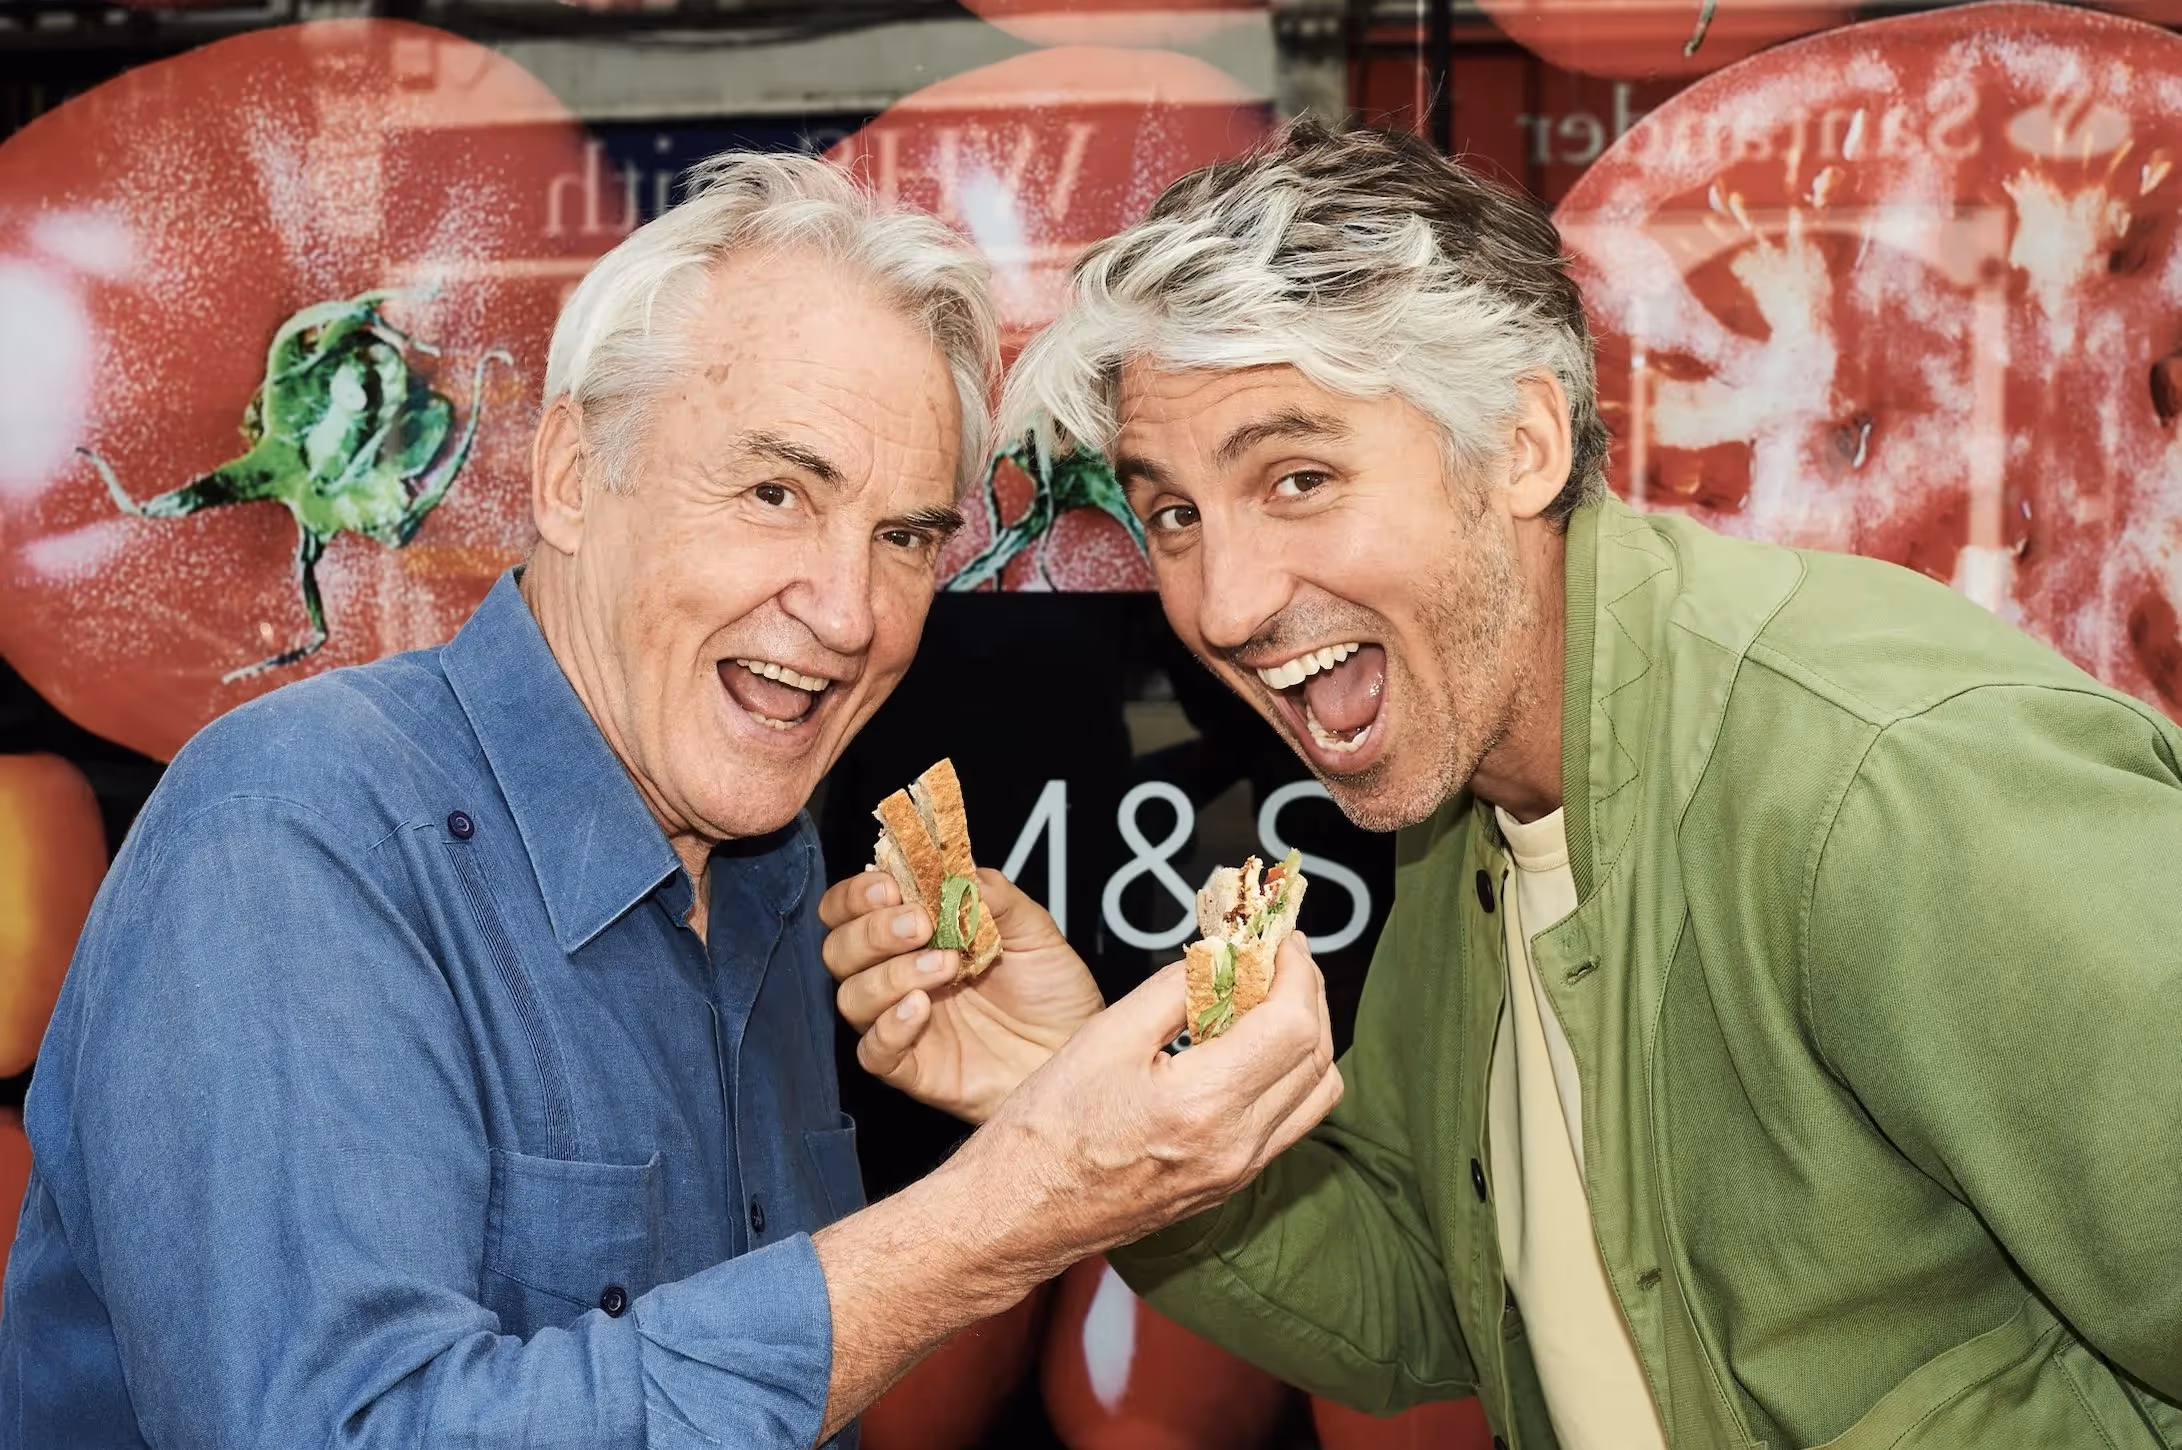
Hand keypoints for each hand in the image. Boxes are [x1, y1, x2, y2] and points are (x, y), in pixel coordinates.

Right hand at [820, 867, 1103, 1123]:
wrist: (1077, 1049)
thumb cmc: (1054, 993)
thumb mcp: (1034, 931)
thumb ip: (992, 895)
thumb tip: (955, 869)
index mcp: (918, 936)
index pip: (852, 909)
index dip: (858, 894)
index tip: (891, 886)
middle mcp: (899, 976)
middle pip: (838, 950)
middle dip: (872, 931)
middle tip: (920, 924)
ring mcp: (902, 1024)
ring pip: (852, 997)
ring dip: (890, 975)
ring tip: (946, 966)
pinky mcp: (912, 1069)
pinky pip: (873, 1052)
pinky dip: (889, 1027)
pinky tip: (922, 1009)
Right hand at [957, 932, 1342, 1275]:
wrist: (1018, 1214)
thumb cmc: (1045, 1130)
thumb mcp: (1106, 1035)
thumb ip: (1177, 989)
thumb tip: (1223, 956)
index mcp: (1203, 1106)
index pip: (1294, 1026)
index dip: (1296, 971)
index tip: (1281, 939)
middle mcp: (1235, 1147)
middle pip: (1317, 1058)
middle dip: (1307, 994)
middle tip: (1279, 956)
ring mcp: (1236, 1173)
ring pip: (1315, 1095)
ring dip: (1307, 1037)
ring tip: (1268, 998)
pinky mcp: (1227, 1185)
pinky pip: (1288, 1123)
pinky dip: (1287, 1074)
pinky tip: (1248, 1046)